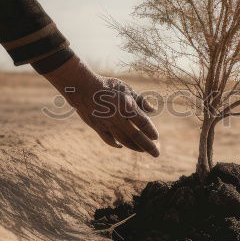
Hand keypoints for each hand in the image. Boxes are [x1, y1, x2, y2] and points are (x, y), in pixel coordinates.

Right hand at [43, 56, 159, 156]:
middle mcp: (118, 118)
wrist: (82, 87)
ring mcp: (107, 124)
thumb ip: (140, 100)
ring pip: (124, 140)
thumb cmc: (106, 86)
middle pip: (136, 136)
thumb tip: (153, 110)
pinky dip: (115, 144)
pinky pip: (108, 139)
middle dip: (148, 146)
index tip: (156, 137)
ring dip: (135, 147)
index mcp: (127, 107)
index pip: (144, 123)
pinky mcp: (97, 127)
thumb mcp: (126, 89)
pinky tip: (121, 146)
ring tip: (143, 150)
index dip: (151, 131)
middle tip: (156, 154)